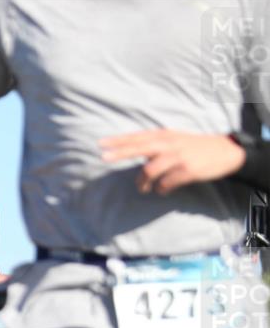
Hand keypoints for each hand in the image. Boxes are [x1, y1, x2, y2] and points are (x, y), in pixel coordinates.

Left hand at [99, 130, 245, 194]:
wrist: (226, 151)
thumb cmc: (194, 146)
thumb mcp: (175, 139)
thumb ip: (154, 144)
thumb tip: (133, 152)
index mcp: (164, 136)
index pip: (137, 137)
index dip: (118, 141)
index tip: (101, 144)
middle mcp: (169, 144)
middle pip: (139, 148)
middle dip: (120, 153)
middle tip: (103, 157)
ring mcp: (178, 157)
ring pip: (150, 171)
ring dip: (143, 183)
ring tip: (143, 189)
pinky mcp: (187, 170)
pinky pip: (165, 184)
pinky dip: (161, 189)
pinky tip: (162, 191)